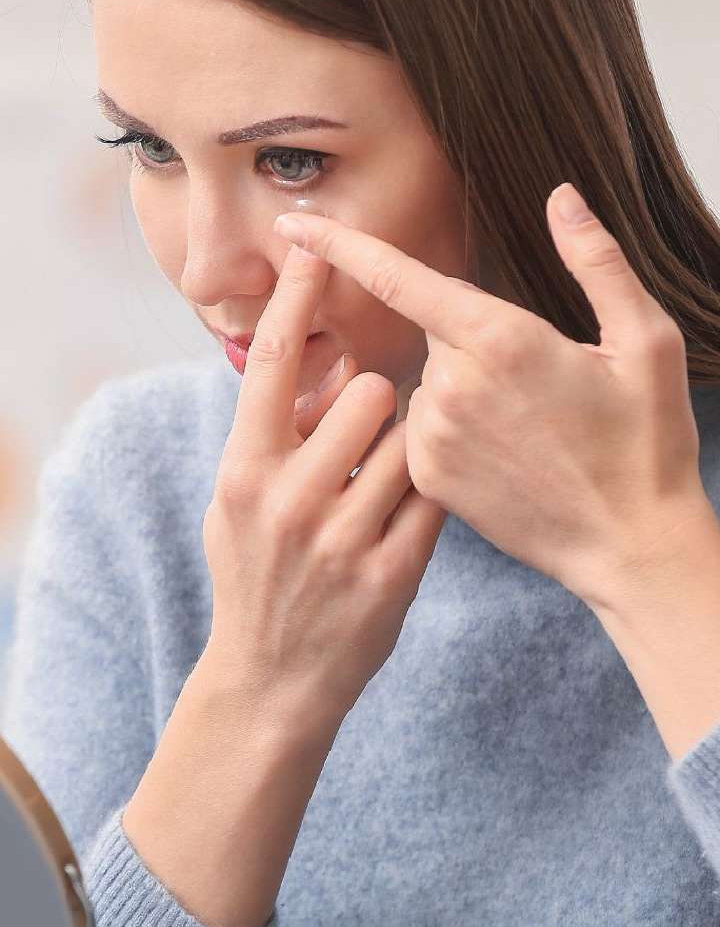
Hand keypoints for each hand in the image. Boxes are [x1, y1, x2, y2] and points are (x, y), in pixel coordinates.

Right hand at [202, 243, 446, 739]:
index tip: (317, 244)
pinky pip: (434, 497)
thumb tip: (328, 360)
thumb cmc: (254, 573)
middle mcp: (287, 497)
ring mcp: (339, 538)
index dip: (296, 294)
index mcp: (243, 469)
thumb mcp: (238, 500)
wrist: (268, 682)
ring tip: (383, 473)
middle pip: (366, 392)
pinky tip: (404, 512)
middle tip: (372, 421)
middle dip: (379, 394)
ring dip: (408, 441)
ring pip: (410, 440)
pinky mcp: (390, 574)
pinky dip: (429, 491)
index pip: (272, 361)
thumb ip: (275, 432)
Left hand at [272, 182, 710, 612]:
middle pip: (435, 332)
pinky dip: (452, 431)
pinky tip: (502, 456)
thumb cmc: (646, 442)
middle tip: (537, 382)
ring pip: (428, 383)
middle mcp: (452, 386)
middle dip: (472, 340)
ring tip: (525, 428)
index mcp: (500, 339)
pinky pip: (423, 430)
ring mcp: (435, 437)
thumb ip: (596, 261)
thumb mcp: (645, 342)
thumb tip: (561, 196)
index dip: (341, 245)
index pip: (399, 277)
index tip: (292, 223)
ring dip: (463, 389)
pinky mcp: (430, 478)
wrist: (632, 547)